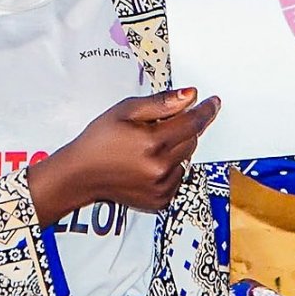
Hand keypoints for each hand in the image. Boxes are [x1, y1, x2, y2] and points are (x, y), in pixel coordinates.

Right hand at [28, 88, 220, 226]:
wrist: (81, 174)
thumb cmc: (99, 139)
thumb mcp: (125, 110)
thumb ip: (160, 102)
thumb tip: (190, 95)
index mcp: (152, 142)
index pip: (192, 123)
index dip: (205, 111)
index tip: (213, 102)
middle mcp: (161, 168)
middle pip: (192, 140)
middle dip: (184, 127)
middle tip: (162, 123)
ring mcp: (162, 187)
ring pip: (186, 159)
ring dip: (177, 147)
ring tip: (149, 144)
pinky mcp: (161, 200)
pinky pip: (178, 177)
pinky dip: (170, 166)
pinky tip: (148, 162)